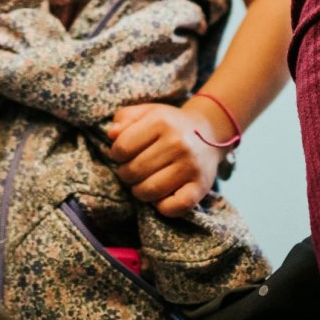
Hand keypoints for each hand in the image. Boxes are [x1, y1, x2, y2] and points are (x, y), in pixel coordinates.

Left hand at [105, 102, 221, 216]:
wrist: (208, 132)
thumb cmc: (169, 124)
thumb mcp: (147, 112)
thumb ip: (125, 118)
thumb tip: (111, 135)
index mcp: (161, 121)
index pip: (122, 147)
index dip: (116, 154)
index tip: (123, 154)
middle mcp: (178, 142)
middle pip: (133, 171)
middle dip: (126, 174)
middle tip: (132, 170)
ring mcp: (190, 166)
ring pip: (149, 191)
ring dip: (139, 191)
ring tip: (143, 182)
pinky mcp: (200, 186)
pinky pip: (174, 207)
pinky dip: (161, 207)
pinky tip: (159, 197)